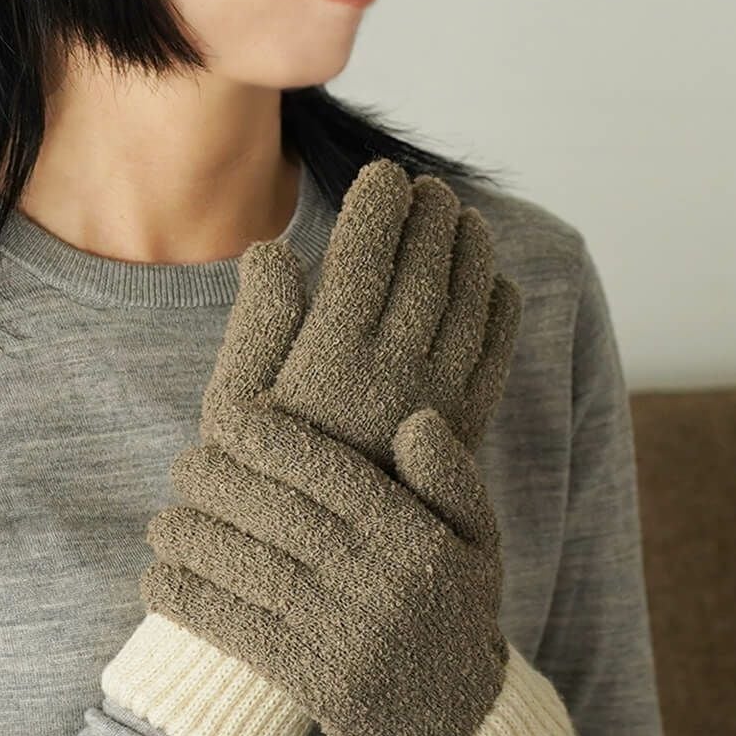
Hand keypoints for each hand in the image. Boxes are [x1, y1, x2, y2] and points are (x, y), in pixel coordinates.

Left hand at [141, 395, 506, 735]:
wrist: (461, 726)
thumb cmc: (454, 615)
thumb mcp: (478, 543)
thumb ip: (452, 479)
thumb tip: (415, 420)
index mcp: (412, 536)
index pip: (329, 470)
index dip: (270, 440)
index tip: (227, 420)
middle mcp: (377, 578)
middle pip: (278, 513)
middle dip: (217, 482)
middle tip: (182, 467)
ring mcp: (343, 632)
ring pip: (249, 569)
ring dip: (191, 540)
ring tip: (162, 524)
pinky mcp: (314, 681)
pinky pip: (238, 631)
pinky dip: (190, 603)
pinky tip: (158, 582)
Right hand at [200, 157, 522, 475]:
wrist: (320, 559)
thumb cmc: (261, 474)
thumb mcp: (234, 404)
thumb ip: (258, 326)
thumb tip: (274, 250)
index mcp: (330, 362)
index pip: (364, 259)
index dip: (378, 208)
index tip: (382, 175)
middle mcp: (392, 378)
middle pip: (424, 273)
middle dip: (431, 219)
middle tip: (431, 188)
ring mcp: (437, 405)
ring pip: (468, 308)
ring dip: (471, 254)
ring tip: (465, 219)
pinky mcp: (465, 433)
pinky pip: (495, 357)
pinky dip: (501, 313)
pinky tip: (496, 285)